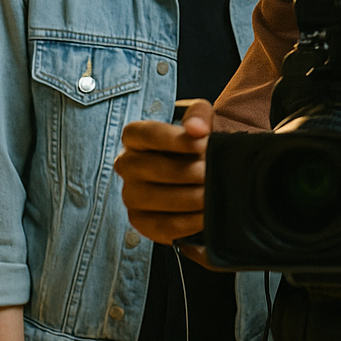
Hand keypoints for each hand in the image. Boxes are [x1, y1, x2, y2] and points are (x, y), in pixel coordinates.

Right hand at [115, 98, 210, 244]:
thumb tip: (196, 129)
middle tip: (212, 173)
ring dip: (190, 197)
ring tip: (214, 193)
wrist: (205, 170)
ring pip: (156, 198)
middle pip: (152, 168)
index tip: (201, 144)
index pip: (145, 135)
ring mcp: (131, 194)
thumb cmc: (199, 141)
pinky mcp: (141, 221)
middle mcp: (127, 165)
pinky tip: (206, 214)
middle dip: (188, 171)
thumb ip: (199, 114)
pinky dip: (188, 222)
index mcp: (136, 136)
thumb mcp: (201, 119)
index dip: (173, 140)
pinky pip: (162, 226)